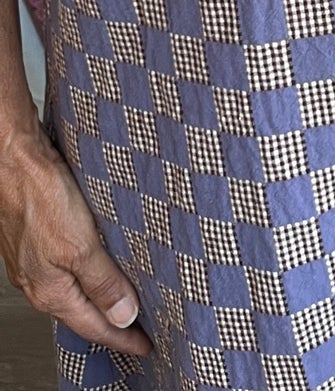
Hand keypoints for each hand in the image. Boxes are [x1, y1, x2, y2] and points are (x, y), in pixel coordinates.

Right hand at [0, 123, 149, 355]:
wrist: (14, 161)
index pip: (95, 326)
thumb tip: (124, 315)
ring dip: (102, 299)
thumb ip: (103, 281)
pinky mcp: (39, 240)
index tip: (147, 347)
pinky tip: (102, 267)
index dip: (123, 339)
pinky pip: (71, 269)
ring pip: (76, 291)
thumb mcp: (80, 245)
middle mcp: (41, 282)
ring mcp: (38, 262)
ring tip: (127, 304)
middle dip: (113, 325)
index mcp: (51, 291)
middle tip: (140, 331)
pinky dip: (91, 275)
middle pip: (84, 314)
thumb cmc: (40, 197)